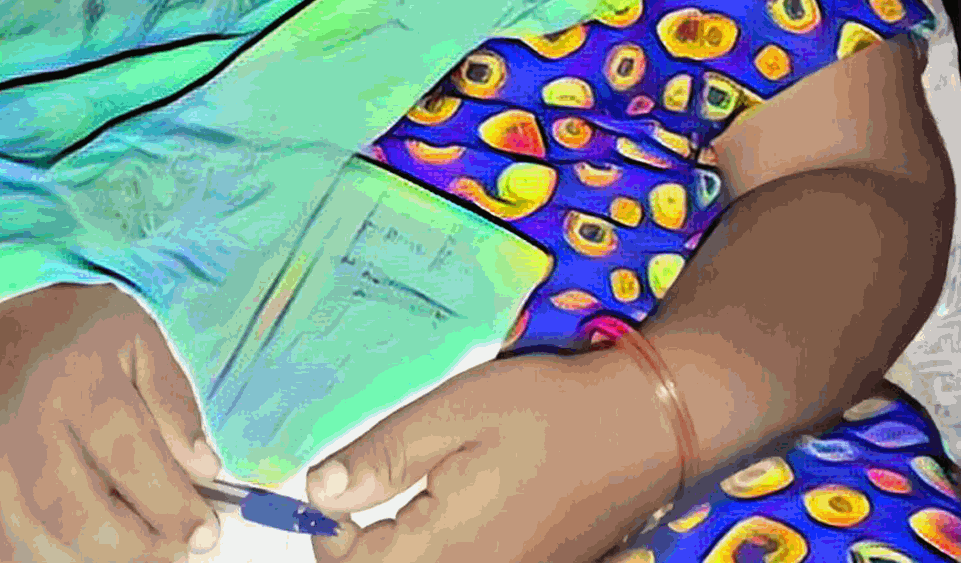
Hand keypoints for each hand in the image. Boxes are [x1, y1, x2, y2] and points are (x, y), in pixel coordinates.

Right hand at [0, 284, 222, 562]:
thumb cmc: (79, 329)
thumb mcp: (141, 338)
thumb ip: (174, 402)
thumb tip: (203, 468)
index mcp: (78, 382)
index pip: (131, 459)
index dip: (172, 507)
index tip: (204, 533)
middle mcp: (24, 429)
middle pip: (79, 518)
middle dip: (135, 549)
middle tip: (172, 551)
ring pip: (35, 547)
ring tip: (130, 549)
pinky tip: (73, 549)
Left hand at [305, 347, 680, 562]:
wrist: (642, 426)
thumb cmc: (547, 410)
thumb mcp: (456, 412)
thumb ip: (384, 455)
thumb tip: (318, 491)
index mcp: (445, 550)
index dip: (328, 527)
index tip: (340, 478)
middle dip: (362, 540)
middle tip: (375, 475)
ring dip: (401, 543)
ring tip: (420, 483)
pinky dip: (442, 543)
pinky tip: (457, 501)